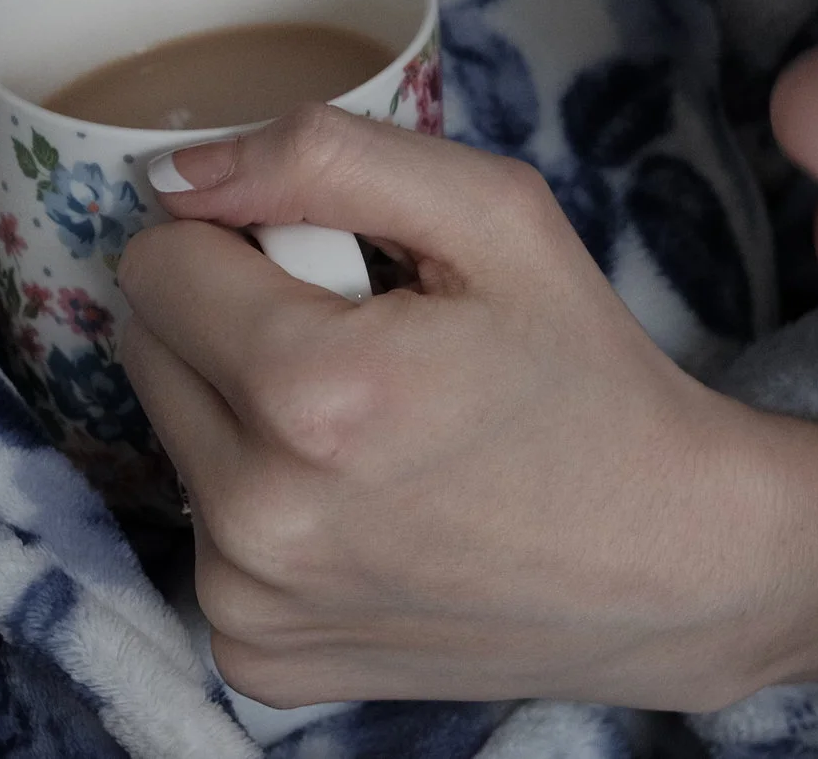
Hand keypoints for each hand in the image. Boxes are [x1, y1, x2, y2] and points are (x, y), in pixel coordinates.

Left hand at [112, 105, 817, 711]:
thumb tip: (174, 177)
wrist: (670, 562)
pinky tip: (370, 509)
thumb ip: (323, 157)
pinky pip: (205, 539)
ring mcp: (250, 603)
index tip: (329, 266)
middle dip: (234, 321)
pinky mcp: (258, 661)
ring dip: (246, 414)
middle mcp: (260, 516)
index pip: (156, 265)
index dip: (242, 242)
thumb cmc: (588, 376)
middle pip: (147, 350)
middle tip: (366, 344)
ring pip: (174, 441)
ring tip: (376, 429)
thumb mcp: (495, 215)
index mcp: (313, 393)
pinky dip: (267, 507)